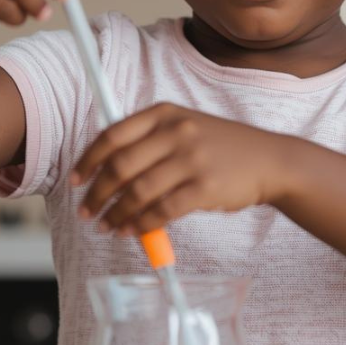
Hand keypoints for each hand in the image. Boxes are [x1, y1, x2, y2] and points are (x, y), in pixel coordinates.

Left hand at [70, 104, 290, 235]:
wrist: (269, 160)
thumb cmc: (221, 148)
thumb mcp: (186, 127)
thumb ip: (150, 140)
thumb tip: (106, 169)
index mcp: (165, 113)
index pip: (112, 135)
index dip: (88, 159)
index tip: (76, 179)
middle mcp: (175, 132)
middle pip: (120, 166)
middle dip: (96, 193)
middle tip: (86, 211)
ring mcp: (191, 159)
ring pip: (137, 192)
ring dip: (115, 214)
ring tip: (106, 226)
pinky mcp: (205, 188)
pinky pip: (162, 211)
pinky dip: (142, 225)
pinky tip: (133, 231)